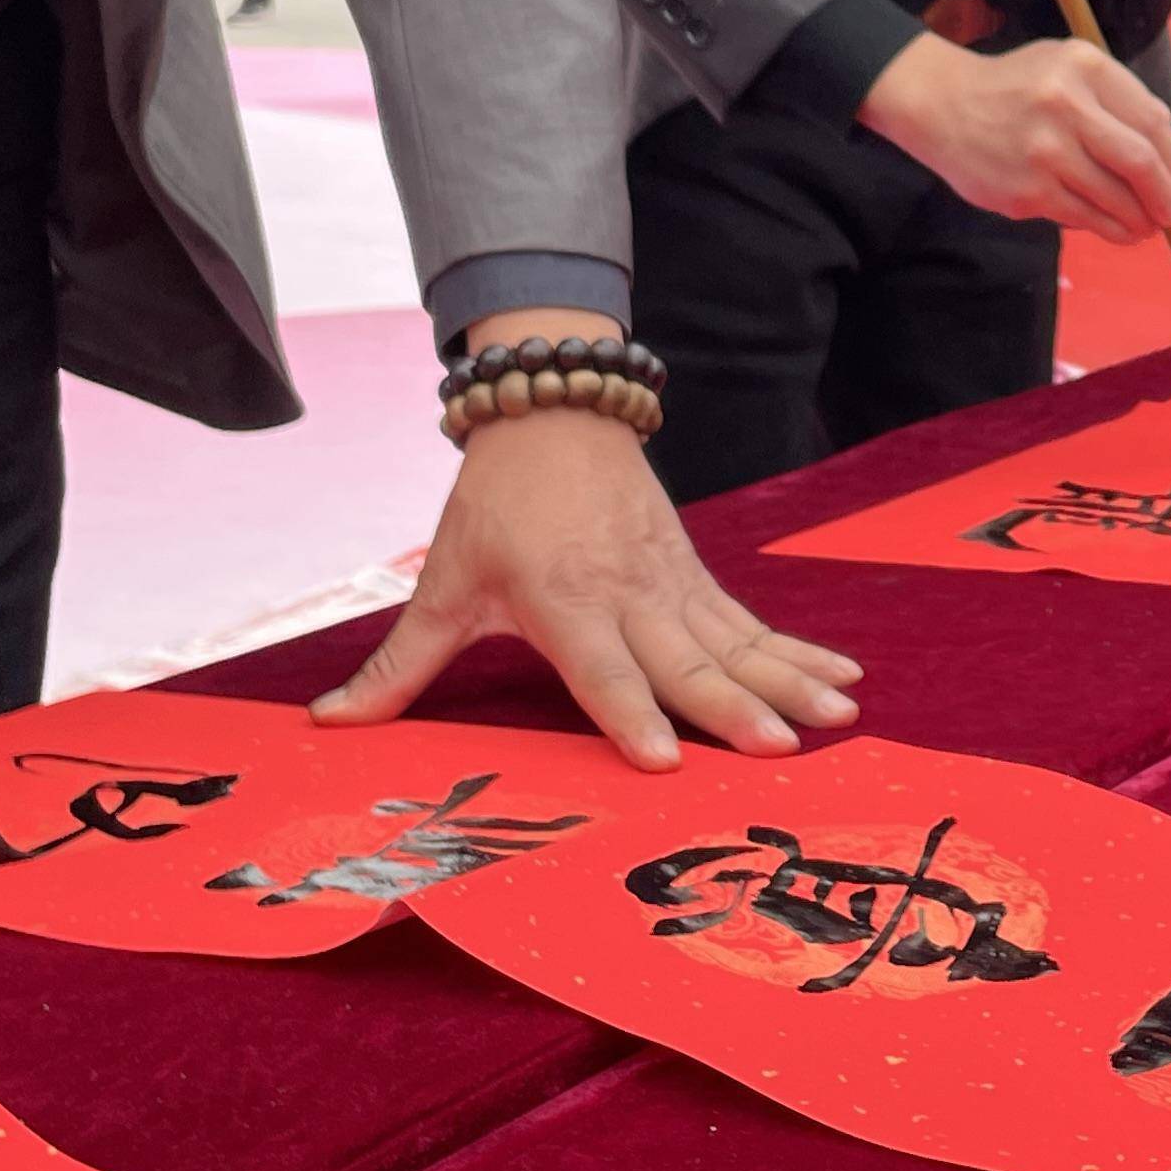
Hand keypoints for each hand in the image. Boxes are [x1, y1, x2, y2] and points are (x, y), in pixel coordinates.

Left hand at [316, 403, 862, 769]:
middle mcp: (628, 594)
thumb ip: (396, 666)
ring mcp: (672, 582)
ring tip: (840, 715)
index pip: (601, 671)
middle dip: (738, 707)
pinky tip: (844, 673)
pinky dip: (799, 649)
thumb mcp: (443, 583)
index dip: (629, 715)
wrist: (556, 409)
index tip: (665, 761)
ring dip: (790, 679)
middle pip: (689, 661)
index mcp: (564, 603)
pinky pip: (752, 621)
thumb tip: (327, 727)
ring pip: (737, 641)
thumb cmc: (494, 504)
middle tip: (782, 749)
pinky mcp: (695, 573)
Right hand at [859, 33, 1170, 240]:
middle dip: (1167, 195)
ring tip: (1148, 227)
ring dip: (1141, 219)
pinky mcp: (1026, 189)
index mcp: (1085, 67)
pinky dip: (1110, 229)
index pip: (1152, 120)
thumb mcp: (1066, 67)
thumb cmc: (1017, 88)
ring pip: (1114, 196)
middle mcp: (1065, 104)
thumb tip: (1167, 157)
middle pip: (1140, 161)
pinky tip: (1120, 232)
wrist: (942, 105)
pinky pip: (1083, 216)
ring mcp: (1044, 150)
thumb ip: (1116, 99)